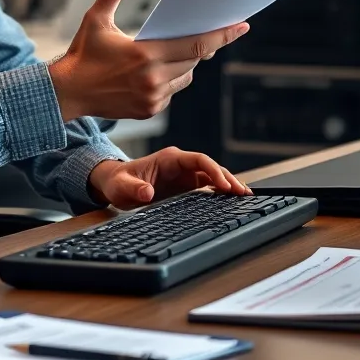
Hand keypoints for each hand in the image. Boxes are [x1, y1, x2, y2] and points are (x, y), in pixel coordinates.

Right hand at [47, 0, 247, 121]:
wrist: (66, 93)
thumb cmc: (81, 54)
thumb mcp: (95, 19)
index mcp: (145, 54)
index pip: (196, 44)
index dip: (223, 35)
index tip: (242, 26)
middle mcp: (152, 79)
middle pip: (194, 60)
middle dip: (203, 46)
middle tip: (209, 32)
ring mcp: (152, 97)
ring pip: (185, 76)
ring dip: (186, 63)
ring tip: (174, 50)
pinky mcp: (148, 110)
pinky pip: (171, 91)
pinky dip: (171, 79)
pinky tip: (158, 70)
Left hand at [87, 147, 252, 208]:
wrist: (115, 183)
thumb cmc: (118, 182)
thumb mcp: (121, 187)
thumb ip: (133, 189)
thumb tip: (147, 192)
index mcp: (169, 159)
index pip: (198, 159)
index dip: (213, 170)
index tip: (224, 185)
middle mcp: (180, 164)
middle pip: (210, 167)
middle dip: (228, 178)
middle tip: (243, 193)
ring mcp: (184, 174)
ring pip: (212, 176)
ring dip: (228, 185)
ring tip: (244, 197)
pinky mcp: (185, 185)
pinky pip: (207, 186)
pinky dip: (220, 192)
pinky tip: (231, 200)